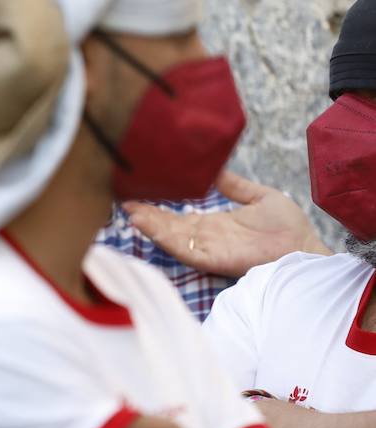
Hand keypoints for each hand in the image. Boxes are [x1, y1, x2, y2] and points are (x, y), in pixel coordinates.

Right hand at [122, 170, 329, 277]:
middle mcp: (206, 237)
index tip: (138, 192)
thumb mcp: (258, 196)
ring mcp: (208, 249)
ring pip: (171, 238)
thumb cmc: (288, 226)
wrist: (304, 246)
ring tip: (131, 213)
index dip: (157, 206)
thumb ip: (235, 185)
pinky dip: (165, 241)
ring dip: (150, 227)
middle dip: (146, 215)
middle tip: (122, 200)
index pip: (178, 215)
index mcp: (214, 223)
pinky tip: (150, 229)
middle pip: (168, 226)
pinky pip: (185, 251)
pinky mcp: (213, 259)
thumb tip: (214, 168)